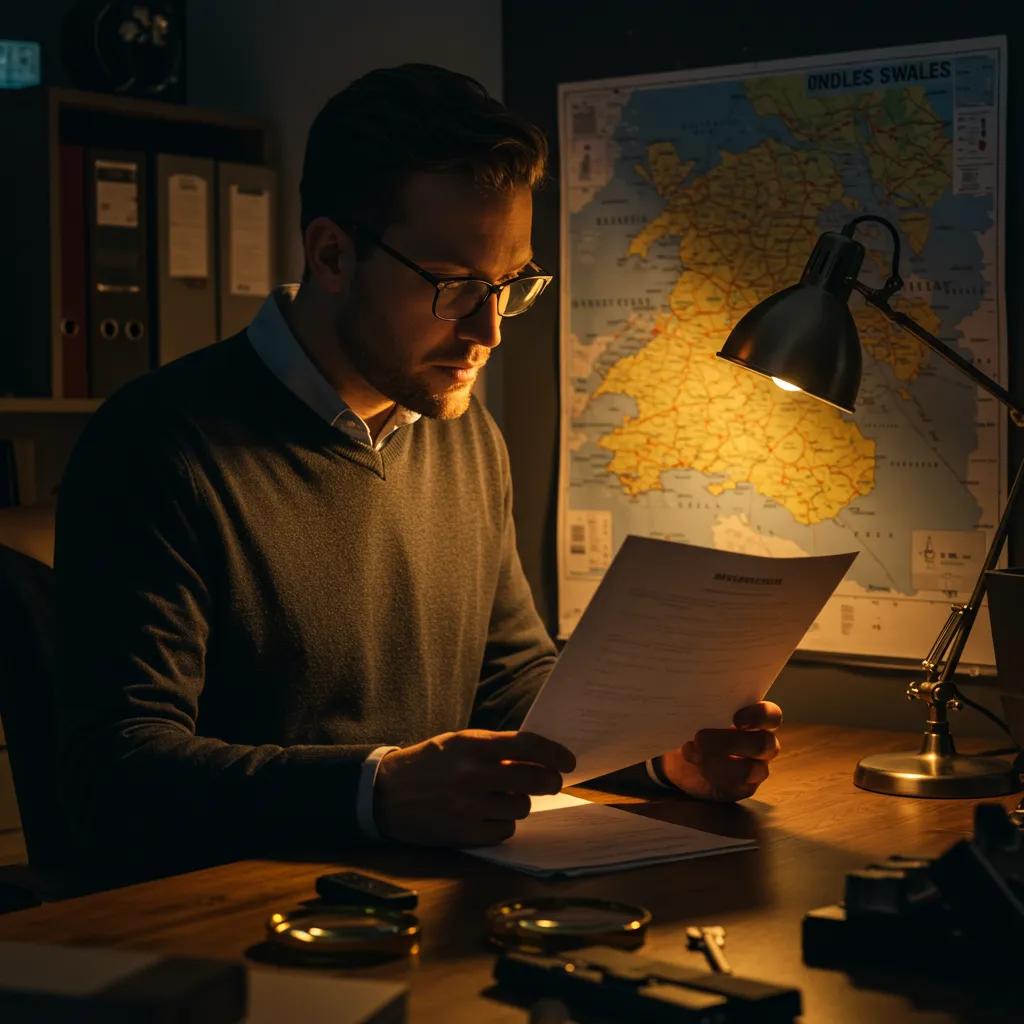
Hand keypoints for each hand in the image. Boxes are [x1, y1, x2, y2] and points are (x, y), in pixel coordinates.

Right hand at [373, 729, 575, 846]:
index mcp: (473, 745)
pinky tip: (488, 816)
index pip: (527, 745)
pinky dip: (502, 825)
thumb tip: (537, 755)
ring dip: (518, 803)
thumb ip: (494, 747)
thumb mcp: (457, 743)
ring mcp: (469, 805)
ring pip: (521, 807)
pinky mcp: (464, 832)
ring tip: (501, 798)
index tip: (568, 761)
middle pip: (534, 779)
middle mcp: (474, 774)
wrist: (385, 793)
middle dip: (550, 781)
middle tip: (551, 782)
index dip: (554, 753)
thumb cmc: (427, 764)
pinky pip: (504, 831)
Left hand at [657, 701, 781, 801]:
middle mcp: (762, 743)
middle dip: (730, 742)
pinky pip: (737, 785)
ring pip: (751, 769)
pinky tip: (696, 765)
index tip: (735, 719)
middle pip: (765, 743)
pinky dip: (713, 775)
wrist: (682, 759)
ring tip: (695, 754)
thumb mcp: (699, 716)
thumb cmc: (694, 729)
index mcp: (756, 720)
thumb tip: (697, 706)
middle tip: (700, 738)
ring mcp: (757, 768)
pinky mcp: (745, 787)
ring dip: (717, 762)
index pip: (771, 715)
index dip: (758, 716)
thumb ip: (708, 710)